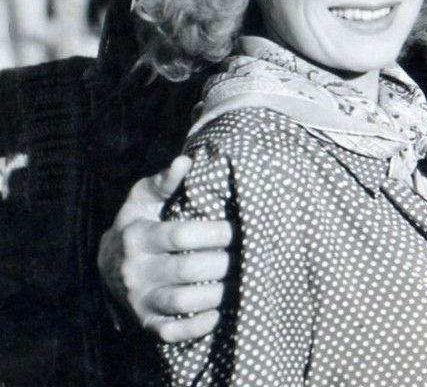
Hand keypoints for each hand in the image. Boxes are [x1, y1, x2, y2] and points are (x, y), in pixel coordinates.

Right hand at [97, 155, 232, 341]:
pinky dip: (198, 326)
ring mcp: (139, 300)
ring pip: (184, 302)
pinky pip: (173, 332)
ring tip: (243, 280)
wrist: (108, 268)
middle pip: (189, 269)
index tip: (241, 228)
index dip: (217, 232)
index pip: (182, 234)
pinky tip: (219, 312)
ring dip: (220, 293)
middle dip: (227, 262)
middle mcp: (134, 270)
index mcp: (137, 236)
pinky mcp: (146, 323)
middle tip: (252, 256)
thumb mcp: (143, 200)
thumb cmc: (138, 225)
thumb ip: (164, 182)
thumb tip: (186, 160)